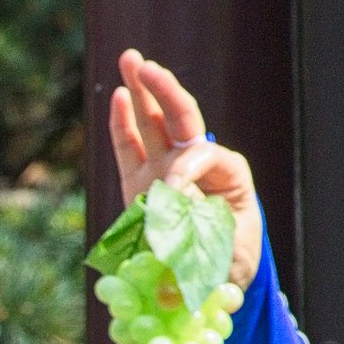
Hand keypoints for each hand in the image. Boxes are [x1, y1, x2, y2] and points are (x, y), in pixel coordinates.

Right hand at [110, 49, 261, 291]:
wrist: (212, 282)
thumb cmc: (221, 268)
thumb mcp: (219, 258)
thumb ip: (197, 248)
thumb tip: (163, 252)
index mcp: (225, 180)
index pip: (201, 156)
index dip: (183, 168)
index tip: (168, 192)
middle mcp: (196, 169)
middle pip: (180, 118)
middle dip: (162, 90)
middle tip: (142, 64)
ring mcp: (165, 174)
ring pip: (156, 124)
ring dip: (142, 92)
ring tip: (129, 60)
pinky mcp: (140, 187)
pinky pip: (130, 149)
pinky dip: (123, 124)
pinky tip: (118, 95)